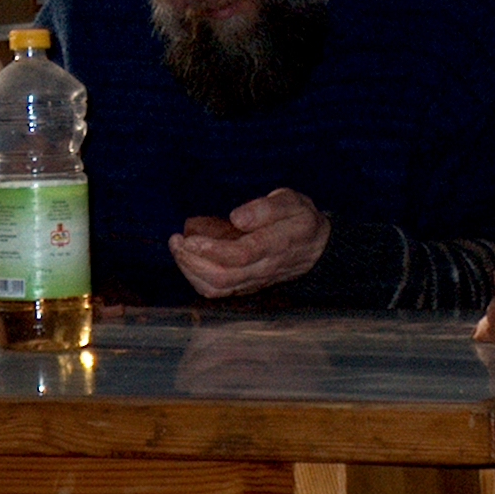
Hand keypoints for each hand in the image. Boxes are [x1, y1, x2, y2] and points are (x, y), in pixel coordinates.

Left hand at [169, 188, 330, 298]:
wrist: (318, 248)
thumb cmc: (299, 219)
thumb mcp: (291, 202)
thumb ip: (266, 208)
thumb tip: (237, 217)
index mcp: (276, 244)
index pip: (240, 255)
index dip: (211, 249)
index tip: (190, 237)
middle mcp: (264, 268)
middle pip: (223, 276)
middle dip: (192, 261)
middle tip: (176, 241)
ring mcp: (255, 281)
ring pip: (218, 288)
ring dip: (191, 271)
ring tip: (178, 249)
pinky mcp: (247, 286)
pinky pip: (219, 291)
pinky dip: (197, 279)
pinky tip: (187, 261)